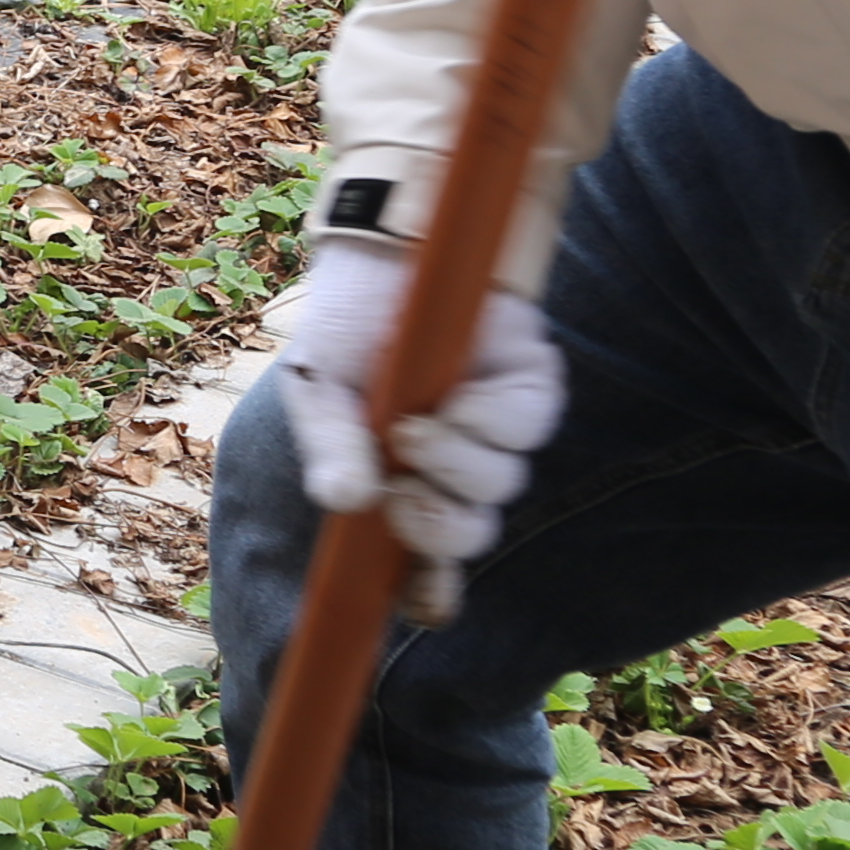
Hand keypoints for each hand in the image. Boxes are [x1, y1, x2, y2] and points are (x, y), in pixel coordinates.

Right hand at [269, 233, 564, 565]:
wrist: (391, 245)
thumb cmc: (347, 323)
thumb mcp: (320, 388)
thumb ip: (331, 447)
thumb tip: (342, 502)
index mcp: (401, 479)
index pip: (425, 559)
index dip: (430, 591)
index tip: (424, 603)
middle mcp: (455, 464)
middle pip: (469, 534)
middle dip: (439, 526)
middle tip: (404, 490)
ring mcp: (497, 428)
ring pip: (501, 486)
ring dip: (457, 463)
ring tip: (417, 423)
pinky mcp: (530, 384)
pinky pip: (528, 426)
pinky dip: (492, 416)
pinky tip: (461, 389)